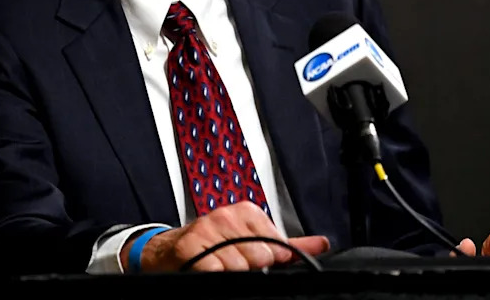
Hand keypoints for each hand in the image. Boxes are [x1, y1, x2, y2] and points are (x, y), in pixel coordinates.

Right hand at [127, 202, 329, 271]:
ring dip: (230, 275)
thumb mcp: (252, 240)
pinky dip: (214, 277)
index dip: (270, 260)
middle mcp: (227, 216)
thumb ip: (288, 244)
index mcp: (246, 212)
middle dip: (250, 269)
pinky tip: (207, 271)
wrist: (167, 251)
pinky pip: (216, 271)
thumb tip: (322, 244)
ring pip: (239, 267)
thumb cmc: (212, 246)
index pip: (277, 245)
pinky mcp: (190, 246)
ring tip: (218, 268)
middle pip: (260, 257)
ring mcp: (208, 228)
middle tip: (233, 265)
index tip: (256, 261)